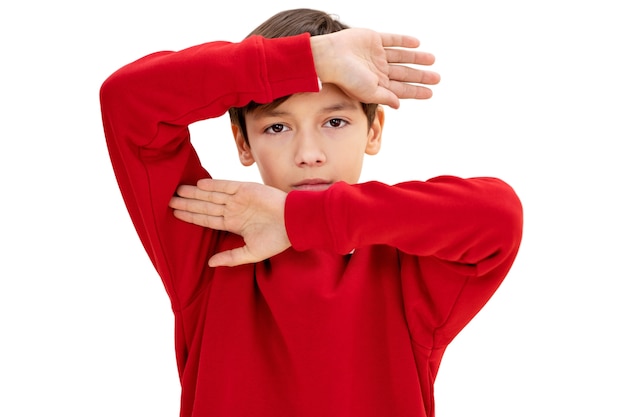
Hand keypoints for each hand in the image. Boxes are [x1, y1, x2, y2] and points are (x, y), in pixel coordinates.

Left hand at [169, 179, 289, 266]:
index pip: (208, 219)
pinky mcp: (246, 189)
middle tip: (168, 199)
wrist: (295, 223)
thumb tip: (211, 264)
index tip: (176, 214)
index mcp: (234, 224)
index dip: (192, 216)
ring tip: (178, 191)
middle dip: (188, 203)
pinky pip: (226, 186)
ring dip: (195, 193)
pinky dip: (213, 185)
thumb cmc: (278, 239)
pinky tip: (199, 185)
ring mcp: (239, 199)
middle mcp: (234, 210)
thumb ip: (231, 257)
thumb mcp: (252, 253)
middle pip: (205, 206)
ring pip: (212, 195)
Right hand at [310, 28, 439, 107]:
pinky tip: (417, 44)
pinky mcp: (373, 40)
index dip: (417, 91)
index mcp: (377, 85)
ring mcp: (376, 55)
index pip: (402, 89)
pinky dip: (404, 41)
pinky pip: (392, 40)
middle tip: (437, 78)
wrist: (331, 57)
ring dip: (416, 58)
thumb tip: (400, 104)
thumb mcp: (368, 92)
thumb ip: (385, 97)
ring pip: (401, 56)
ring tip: (432, 60)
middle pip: (404, 73)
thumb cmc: (346, 78)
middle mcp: (378, 70)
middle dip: (421, 76)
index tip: (431, 93)